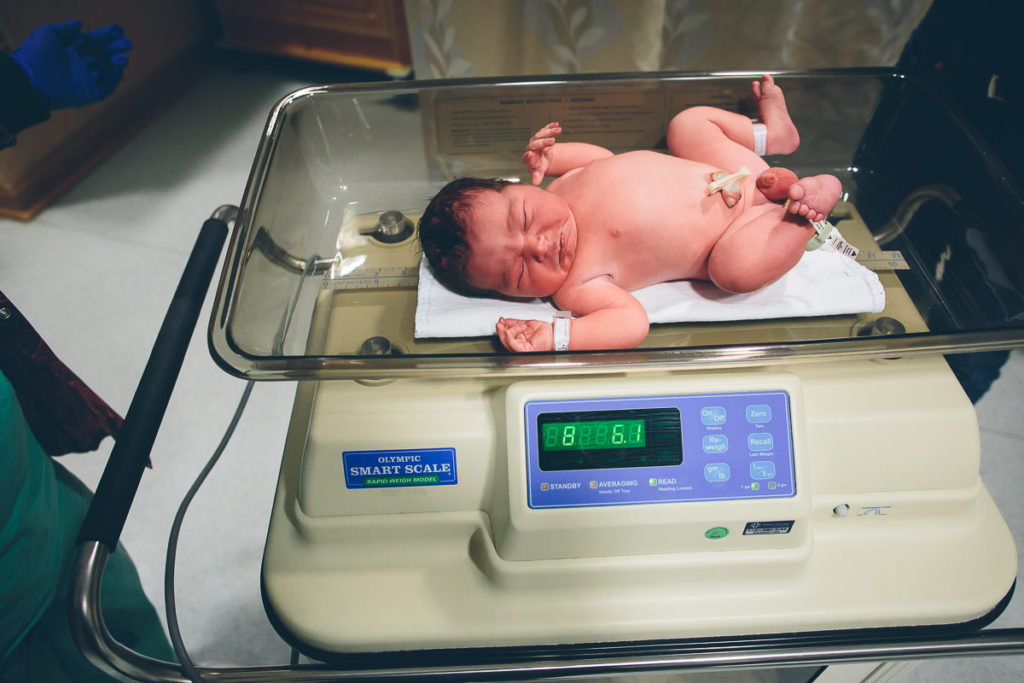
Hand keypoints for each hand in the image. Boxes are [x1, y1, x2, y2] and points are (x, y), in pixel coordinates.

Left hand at [12, 19, 132, 108]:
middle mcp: (80, 64)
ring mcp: (86, 79)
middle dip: (117, 48)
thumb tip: (79, 23)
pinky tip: (117, 70)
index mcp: (71, 50)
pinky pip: (107, 86)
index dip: (106, 35)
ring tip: (121, 58)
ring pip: (109, 70)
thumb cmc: (36, 55)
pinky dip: (114, 78)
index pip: (93, 41)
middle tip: (127, 44)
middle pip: (104, 54)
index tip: (119, 29)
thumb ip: (66, 28)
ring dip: (118, 62)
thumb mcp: (48, 33)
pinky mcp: (90, 93)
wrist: (31, 79)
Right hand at [496, 317, 553, 351]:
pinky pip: (514, 345)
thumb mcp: (526, 323)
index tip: (500, 321)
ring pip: (507, 343)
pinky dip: (510, 337)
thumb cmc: (544, 331)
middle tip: (499, 324)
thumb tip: (505, 321)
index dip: (501, 328)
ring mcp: (522, 349)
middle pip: (504, 341)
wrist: (553, 333)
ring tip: (507, 327)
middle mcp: (520, 346)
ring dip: (505, 332)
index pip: (506, 336)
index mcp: (519, 340)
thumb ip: (515, 323)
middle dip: (500, 331)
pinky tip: (509, 331)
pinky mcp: (525, 351)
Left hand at [522, 122, 560, 184]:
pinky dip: (550, 126)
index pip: (526, 157)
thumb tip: (535, 183)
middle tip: (553, 141)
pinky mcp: (541, 135)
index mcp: (528, 158)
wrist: (543, 159)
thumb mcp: (540, 172)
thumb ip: (537, 177)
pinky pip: (545, 129)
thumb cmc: (540, 167)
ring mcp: (535, 140)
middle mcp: (530, 147)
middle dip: (543, 142)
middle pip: (534, 143)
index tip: (530, 154)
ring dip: (549, 132)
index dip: (528, 156)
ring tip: (559, 130)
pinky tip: (556, 123)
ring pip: (540, 134)